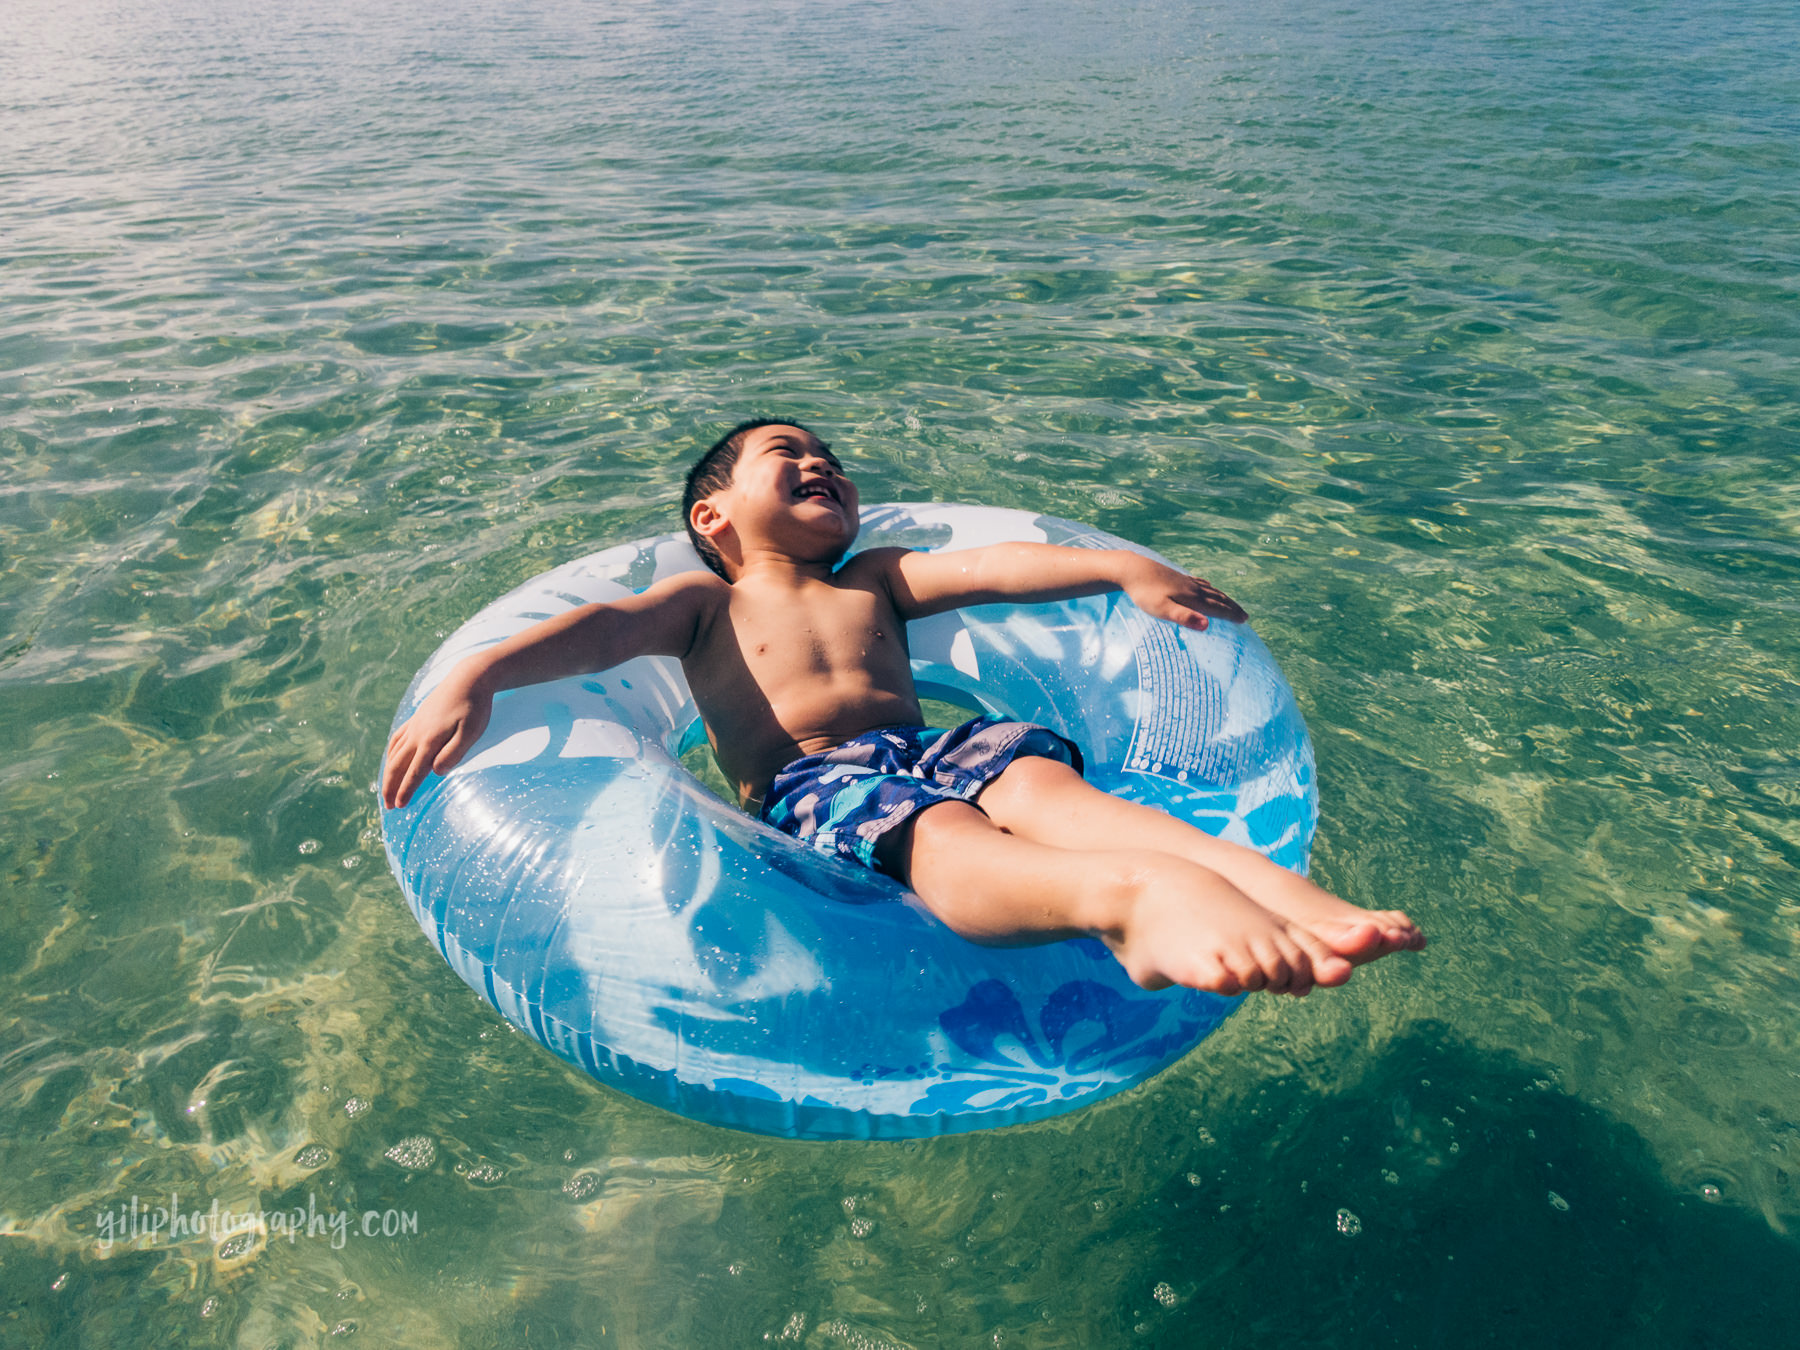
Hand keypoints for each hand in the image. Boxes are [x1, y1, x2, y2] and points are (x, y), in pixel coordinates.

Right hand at [380, 671, 492, 809]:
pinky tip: (390, 759)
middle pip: (398, 765)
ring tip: (385, 789)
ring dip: (388, 773)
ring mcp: (415, 725)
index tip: (399, 806)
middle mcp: (417, 733)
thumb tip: (436, 772)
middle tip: (387, 806)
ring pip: (394, 753)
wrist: (469, 678)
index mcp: (430, 740)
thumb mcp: (471, 732)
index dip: (406, 790)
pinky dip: (390, 753)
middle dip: (391, 787)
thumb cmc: (475, 707)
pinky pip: (397, 738)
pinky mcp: (417, 718)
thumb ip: (453, 753)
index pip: (415, 771)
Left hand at [1124, 559, 1246, 630]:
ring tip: (1232, 604)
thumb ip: (1184, 617)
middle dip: (1232, 607)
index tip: (1244, 620)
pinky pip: (1199, 583)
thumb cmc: (1144, 593)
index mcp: (1191, 598)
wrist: (1132, 569)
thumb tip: (1207, 626)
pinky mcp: (1177, 578)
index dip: (1231, 614)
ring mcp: (1185, 582)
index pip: (1216, 608)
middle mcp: (1192, 589)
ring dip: (1223, 598)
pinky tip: (1207, 587)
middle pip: (1217, 599)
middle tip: (1245, 616)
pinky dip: (1209, 588)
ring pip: (1210, 591)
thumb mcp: (1162, 609)